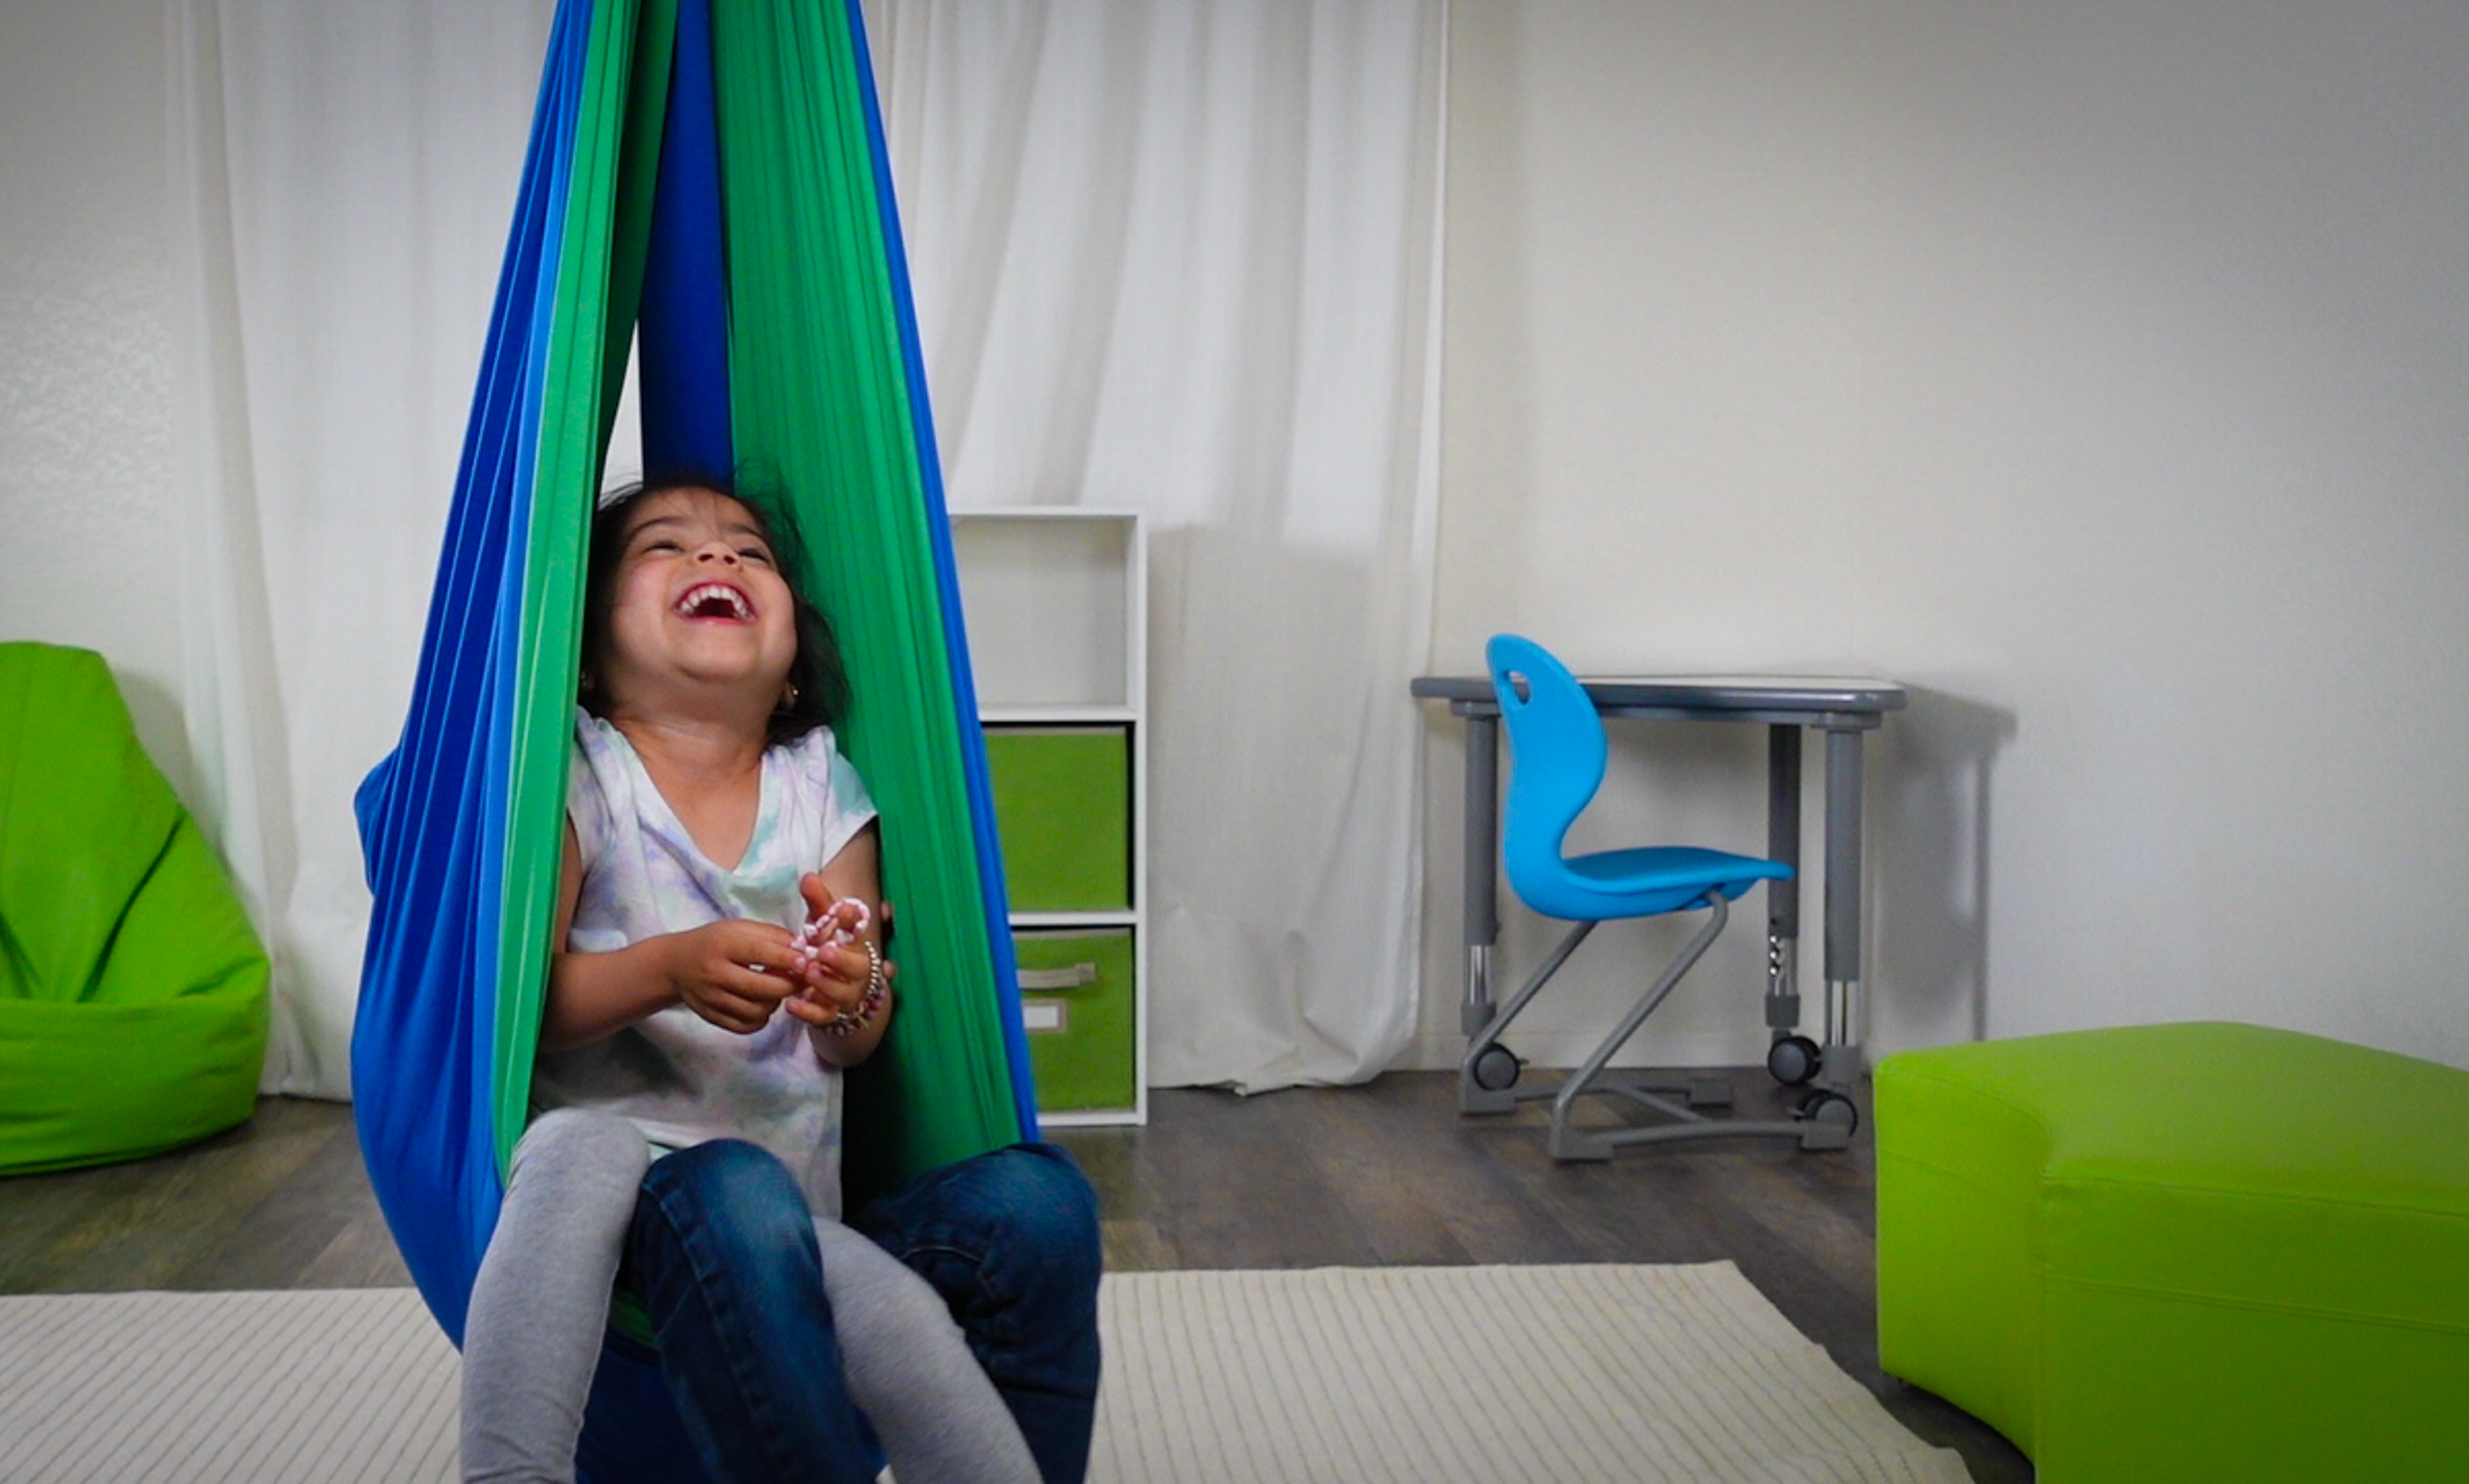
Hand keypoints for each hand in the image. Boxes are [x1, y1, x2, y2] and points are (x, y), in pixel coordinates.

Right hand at [661, 920, 803, 1034]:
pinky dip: (761, 1018)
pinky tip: (763, 1004)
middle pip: (762, 988)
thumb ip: (774, 937)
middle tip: (802, 979)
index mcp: (723, 944)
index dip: (787, 959)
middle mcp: (714, 973)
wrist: (676, 964)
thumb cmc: (716, 942)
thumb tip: (806, 951)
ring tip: (777, 989)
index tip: (806, 962)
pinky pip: (746, 1026)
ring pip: (757, 1011)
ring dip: (776, 1002)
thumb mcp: (741, 928)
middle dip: (790, 985)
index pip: (760, 953)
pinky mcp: (711, 1017)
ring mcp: (711, 998)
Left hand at [780, 877, 894, 1028]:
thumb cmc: (827, 950)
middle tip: (823, 952)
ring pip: (844, 993)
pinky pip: (824, 1017)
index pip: (857, 929)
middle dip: (842, 960)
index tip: (844, 909)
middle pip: (859, 967)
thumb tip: (808, 877)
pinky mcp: (832, 1013)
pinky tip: (792, 1005)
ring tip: (809, 973)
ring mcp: (846, 993)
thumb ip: (817, 903)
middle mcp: (857, 970)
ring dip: (827, 984)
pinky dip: (809, 1012)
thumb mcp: (822, 926)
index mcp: (855, 944)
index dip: (852, 920)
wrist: (832, 991)